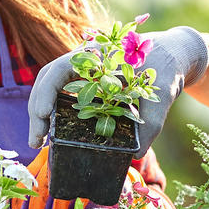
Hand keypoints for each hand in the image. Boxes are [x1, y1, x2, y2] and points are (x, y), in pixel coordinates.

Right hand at [27, 26, 208, 153]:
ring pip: (51, 87)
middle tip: (36, 141)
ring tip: (38, 141)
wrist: (171, 54)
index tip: (44, 114)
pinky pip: (62, 94)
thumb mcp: (162, 94)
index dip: (46, 91)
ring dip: (41, 113)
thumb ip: (151, 123)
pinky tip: (52, 132)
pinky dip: (54, 112)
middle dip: (37, 110)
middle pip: (47, 80)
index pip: (59, 68)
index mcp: (98, 54)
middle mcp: (84, 59)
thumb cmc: (166, 68)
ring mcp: (83, 70)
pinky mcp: (87, 82)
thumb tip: (135, 154)